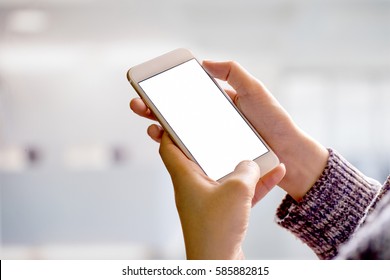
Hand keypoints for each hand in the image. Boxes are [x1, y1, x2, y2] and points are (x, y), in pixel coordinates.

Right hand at [130, 60, 327, 200]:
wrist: (289, 154)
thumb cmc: (274, 121)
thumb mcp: (254, 90)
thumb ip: (232, 72)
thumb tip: (204, 63)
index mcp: (220, 106)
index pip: (188, 98)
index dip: (169, 94)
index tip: (152, 90)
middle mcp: (213, 124)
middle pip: (179, 116)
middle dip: (156, 111)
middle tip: (139, 106)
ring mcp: (214, 143)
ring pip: (181, 136)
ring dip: (161, 129)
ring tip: (150, 125)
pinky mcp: (217, 159)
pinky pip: (192, 154)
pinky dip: (175, 149)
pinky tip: (165, 143)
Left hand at [158, 131, 284, 258]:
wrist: (219, 264)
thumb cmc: (217, 229)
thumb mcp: (237, 190)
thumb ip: (246, 170)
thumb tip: (251, 164)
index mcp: (186, 177)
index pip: (169, 147)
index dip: (173, 131)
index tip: (182, 118)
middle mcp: (194, 187)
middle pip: (201, 158)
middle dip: (217, 144)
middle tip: (228, 130)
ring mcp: (209, 200)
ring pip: (225, 175)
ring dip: (243, 165)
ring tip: (260, 151)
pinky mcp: (223, 213)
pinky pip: (239, 192)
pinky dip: (254, 184)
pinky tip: (274, 174)